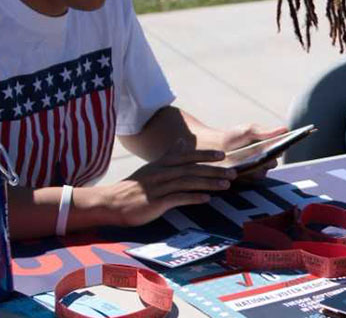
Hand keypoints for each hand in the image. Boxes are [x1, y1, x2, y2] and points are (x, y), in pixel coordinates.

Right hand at [98, 143, 235, 226]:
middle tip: (234, 172)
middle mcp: (161, 172)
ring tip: (226, 185)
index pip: (187, 156)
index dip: (205, 155)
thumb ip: (168, 155)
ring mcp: (158, 187)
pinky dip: (194, 197)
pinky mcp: (155, 202)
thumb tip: (181, 142)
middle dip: (214, 170)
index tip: (223, 156)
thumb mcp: (151, 167)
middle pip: (192, 168)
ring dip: (209, 183)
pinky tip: (207, 198)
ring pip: (188, 182)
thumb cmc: (135, 187)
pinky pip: (178, 198)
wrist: (111, 203)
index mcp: (161, 163)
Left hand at [219, 124, 287, 181]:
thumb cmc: (235, 136)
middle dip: (270, 158)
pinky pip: (249, 179)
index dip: (283, 147)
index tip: (284, 142)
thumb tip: (285, 129)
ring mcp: (255, 173)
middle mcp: (265, 163)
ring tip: (254, 161)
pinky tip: (242, 167)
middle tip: (269, 153)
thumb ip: (266, 132)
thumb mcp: (250, 131)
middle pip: (272, 163)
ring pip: (262, 173)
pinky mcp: (244, 180)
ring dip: (258, 168)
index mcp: (269, 149)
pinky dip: (247, 173)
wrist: (215, 146)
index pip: (280, 150)